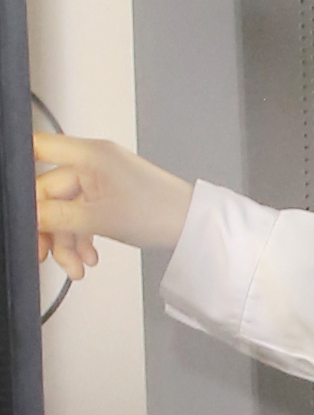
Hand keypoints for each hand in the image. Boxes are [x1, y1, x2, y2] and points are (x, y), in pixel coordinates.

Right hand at [31, 130, 192, 280]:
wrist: (194, 228)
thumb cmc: (160, 212)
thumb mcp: (101, 218)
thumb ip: (59, 217)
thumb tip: (29, 216)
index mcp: (90, 155)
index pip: (40, 147)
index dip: (18, 163)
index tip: (12, 194)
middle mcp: (93, 164)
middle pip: (50, 192)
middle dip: (48, 227)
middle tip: (43, 254)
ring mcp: (101, 182)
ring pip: (65, 211)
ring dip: (66, 242)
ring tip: (76, 268)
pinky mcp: (108, 199)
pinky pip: (82, 217)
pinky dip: (81, 240)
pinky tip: (88, 260)